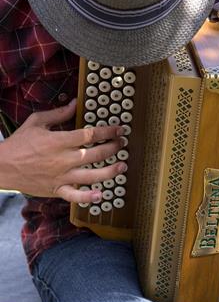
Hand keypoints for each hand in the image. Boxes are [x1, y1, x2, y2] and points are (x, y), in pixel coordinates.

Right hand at [0, 99, 125, 202]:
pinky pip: (74, 196)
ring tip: (123, 166)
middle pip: (95, 154)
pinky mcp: (56, 190)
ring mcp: (61, 176)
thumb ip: (58, 113)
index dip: (108, 132)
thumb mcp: (36, 122)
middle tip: (122, 143)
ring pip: (91, 175)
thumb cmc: (19, 143)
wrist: (1, 167)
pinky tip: (101, 195)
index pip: (90, 135)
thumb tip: (75, 103)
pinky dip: (87, 197)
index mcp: (59, 141)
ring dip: (110, 171)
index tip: (119, 129)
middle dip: (113, 148)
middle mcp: (63, 159)